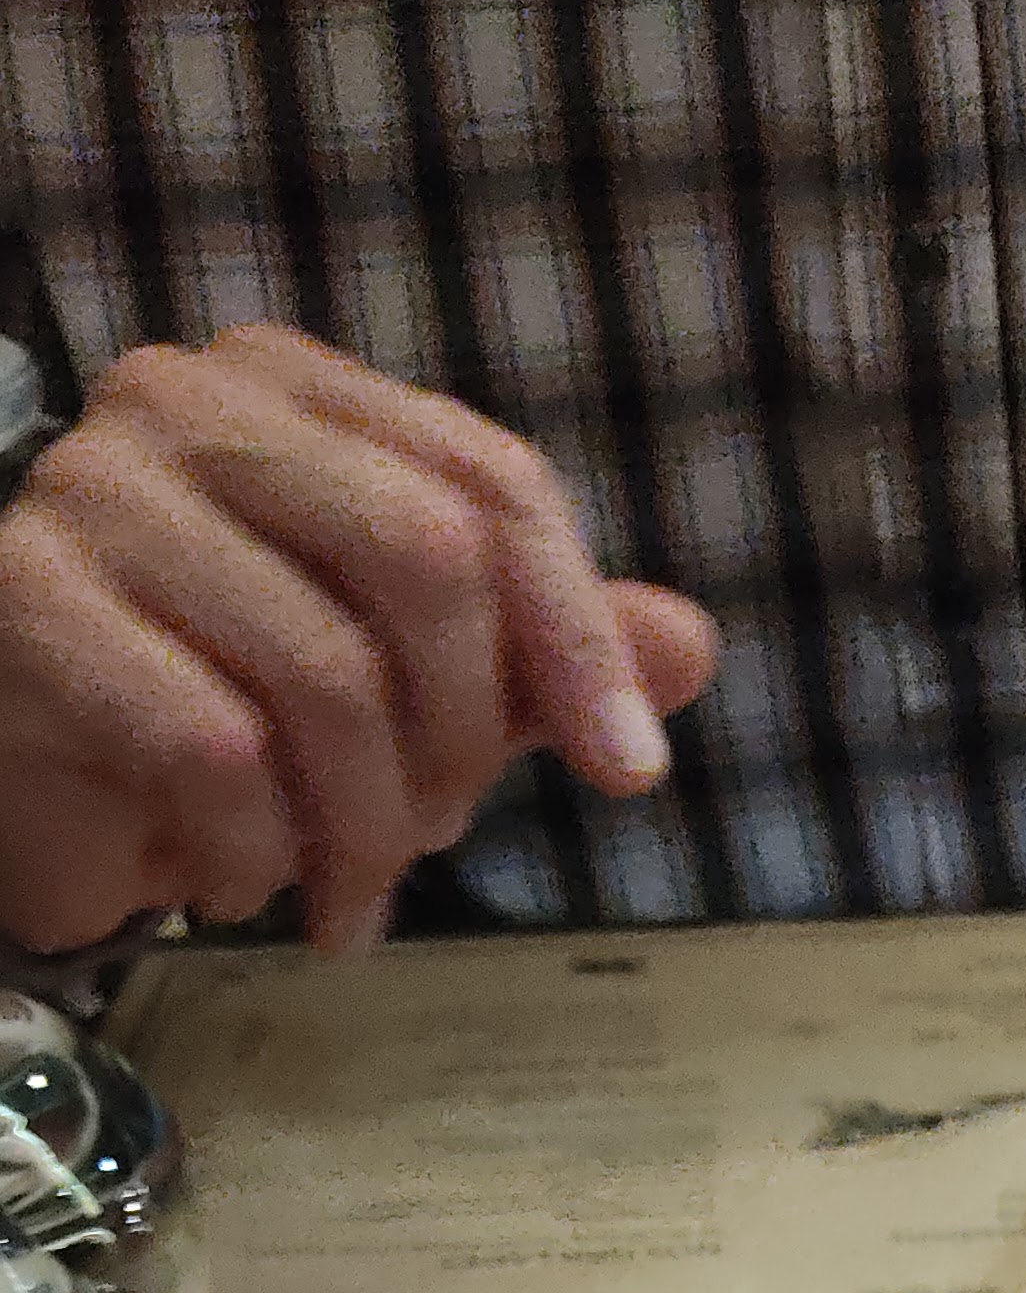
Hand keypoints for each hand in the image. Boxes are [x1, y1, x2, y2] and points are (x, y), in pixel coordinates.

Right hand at [0, 323, 720, 954]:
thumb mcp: (400, 678)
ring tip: (347, 897)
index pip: (488, 482)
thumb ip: (534, 653)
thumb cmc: (214, 697)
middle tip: (442, 838)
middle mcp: (197, 406)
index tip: (630, 770)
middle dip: (463, 734)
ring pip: (322, 675)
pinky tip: (241, 884)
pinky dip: (254, 851)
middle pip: (423, 554)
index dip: (575, 631)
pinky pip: (210, 749)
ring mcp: (102, 492)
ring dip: (364, 831)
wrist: (17, 757)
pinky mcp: (29, 601)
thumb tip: (692, 648)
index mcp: (302, 394)